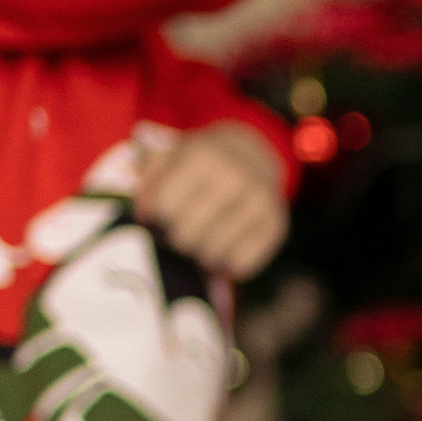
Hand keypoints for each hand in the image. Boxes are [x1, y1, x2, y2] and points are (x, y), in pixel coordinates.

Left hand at [135, 122, 287, 280]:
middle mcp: (236, 177)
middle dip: (177, 237)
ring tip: (201, 239)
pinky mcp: (277, 226)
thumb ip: (146, 178)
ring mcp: (260, 202)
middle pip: (186, 235)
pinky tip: (224, 247)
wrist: (253, 155)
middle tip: (180, 230)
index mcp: (203, 157)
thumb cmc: (199, 164)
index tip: (161, 213)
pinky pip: (239, 265)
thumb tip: (144, 211)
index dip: (156, 217)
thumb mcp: (170, 155)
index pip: (163, 208)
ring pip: (212, 254)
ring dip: (200, 253)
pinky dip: (226, 264)